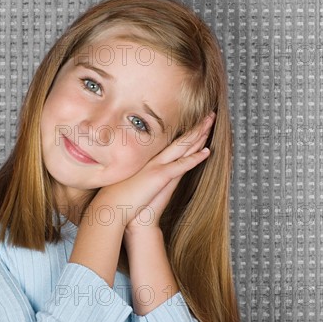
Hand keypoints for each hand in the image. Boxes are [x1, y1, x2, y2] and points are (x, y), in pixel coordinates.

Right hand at [89, 112, 215, 232]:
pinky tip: (206, 152)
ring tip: (211, 122)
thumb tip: (150, 176)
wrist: (111, 207)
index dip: (186, 132)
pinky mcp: (160, 176)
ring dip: (199, 134)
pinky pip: (182, 165)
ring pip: (183, 146)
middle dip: (197, 126)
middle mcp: (155, 159)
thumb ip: (144, 176)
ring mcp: (157, 166)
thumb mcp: (134, 183)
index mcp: (150, 160)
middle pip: (180, 139)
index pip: (172, 142)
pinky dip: (195, 158)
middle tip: (210, 114)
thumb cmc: (121, 199)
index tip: (197, 123)